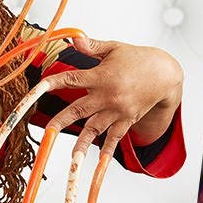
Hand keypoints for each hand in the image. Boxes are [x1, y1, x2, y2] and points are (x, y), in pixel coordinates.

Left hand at [44, 36, 183, 154]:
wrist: (165, 74)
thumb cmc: (138, 59)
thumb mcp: (114, 48)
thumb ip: (92, 46)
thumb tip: (73, 38)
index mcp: (102, 76)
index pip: (72, 80)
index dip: (53, 83)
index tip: (37, 89)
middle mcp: (108, 96)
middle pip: (79, 110)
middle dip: (61, 121)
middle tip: (47, 133)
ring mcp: (118, 110)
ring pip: (95, 128)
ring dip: (82, 143)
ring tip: (72, 159)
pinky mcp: (126, 120)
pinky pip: (115, 137)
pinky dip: (107, 151)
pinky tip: (99, 164)